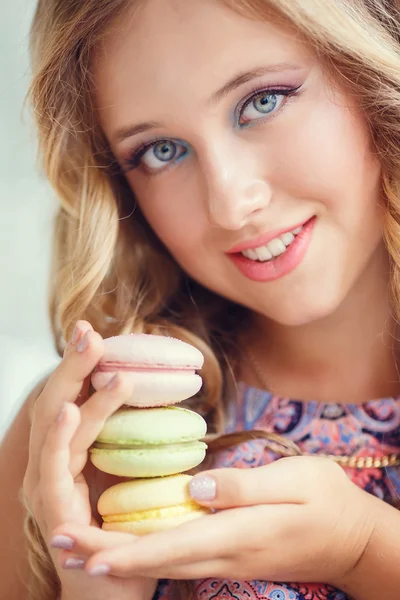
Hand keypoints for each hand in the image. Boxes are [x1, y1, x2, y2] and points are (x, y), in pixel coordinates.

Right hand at [22, 321, 156, 599]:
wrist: (111, 591)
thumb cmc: (124, 529)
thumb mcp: (128, 475)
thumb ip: (131, 441)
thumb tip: (159, 402)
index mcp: (69, 452)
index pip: (72, 398)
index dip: (81, 364)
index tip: (95, 330)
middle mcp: (52, 463)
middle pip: (58, 402)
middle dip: (73, 364)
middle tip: (89, 329)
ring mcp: (47, 486)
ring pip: (56, 428)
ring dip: (76, 389)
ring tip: (95, 355)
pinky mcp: (52, 511)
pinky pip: (53, 468)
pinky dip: (59, 437)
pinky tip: (70, 410)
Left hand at [56, 456, 375, 587]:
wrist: (351, 539)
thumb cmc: (326, 502)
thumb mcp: (295, 482)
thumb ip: (246, 485)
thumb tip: (198, 486)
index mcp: (239, 532)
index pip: (174, 544)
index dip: (130, 553)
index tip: (90, 555)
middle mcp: (226, 551)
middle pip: (158, 558)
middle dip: (109, 556)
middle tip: (64, 546)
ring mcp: (228, 557)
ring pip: (165, 561)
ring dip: (122, 556)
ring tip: (83, 548)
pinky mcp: (232, 553)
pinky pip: (181, 556)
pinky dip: (148, 552)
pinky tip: (131, 544)